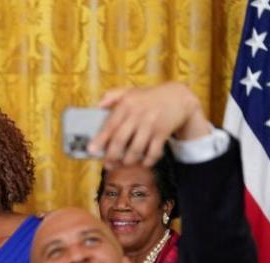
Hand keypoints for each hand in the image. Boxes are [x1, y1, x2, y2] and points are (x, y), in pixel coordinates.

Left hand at [89, 82, 212, 167]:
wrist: (178, 97)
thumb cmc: (148, 97)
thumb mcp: (130, 91)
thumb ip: (111, 96)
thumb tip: (97, 107)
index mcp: (127, 104)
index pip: (110, 125)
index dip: (100, 140)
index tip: (91, 151)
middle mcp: (138, 114)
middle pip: (121, 140)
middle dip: (112, 156)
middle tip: (107, 164)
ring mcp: (151, 124)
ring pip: (136, 150)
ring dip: (128, 161)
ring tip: (124, 163)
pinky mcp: (163, 133)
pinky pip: (153, 152)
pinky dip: (147, 161)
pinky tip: (143, 162)